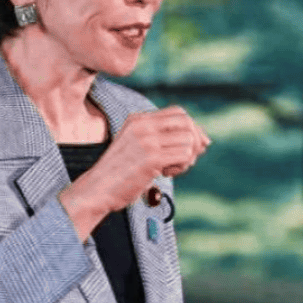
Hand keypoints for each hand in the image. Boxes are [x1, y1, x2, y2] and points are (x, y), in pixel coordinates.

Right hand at [61, 106, 209, 238]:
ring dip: (187, 158)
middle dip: (195, 141)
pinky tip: (166, 174)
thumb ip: (162, 139)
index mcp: (138, 119)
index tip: (197, 145)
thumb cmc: (120, 173)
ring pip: (188, 140)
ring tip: (171, 168)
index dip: (193, 128)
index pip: (178, 112)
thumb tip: (204, 141)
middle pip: (187, 122)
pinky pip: (184, 155)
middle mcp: (143, 125)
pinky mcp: (152, 158)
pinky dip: (182, 167)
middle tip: (189, 159)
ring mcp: (147, 140)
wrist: (97, 189)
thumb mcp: (137, 146)